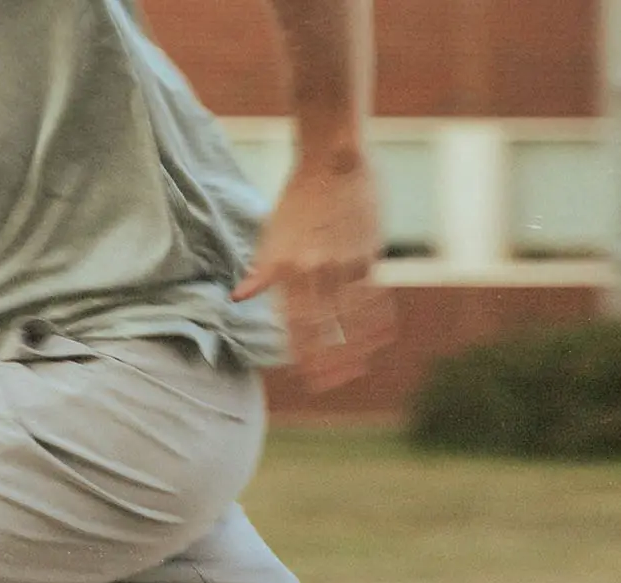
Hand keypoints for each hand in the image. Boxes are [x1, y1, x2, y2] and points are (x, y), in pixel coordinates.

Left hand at [232, 152, 395, 391]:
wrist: (332, 160)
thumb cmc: (299, 197)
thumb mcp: (272, 233)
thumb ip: (263, 270)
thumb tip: (240, 297)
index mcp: (286, 267)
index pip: (293, 324)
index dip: (301, 354)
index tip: (308, 377)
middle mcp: (314, 270)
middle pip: (322, 329)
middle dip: (328, 361)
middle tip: (333, 384)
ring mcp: (343, 265)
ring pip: (351, 319)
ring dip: (356, 347)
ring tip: (359, 368)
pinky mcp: (368, 256)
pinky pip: (374, 297)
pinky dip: (377, 320)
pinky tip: (381, 337)